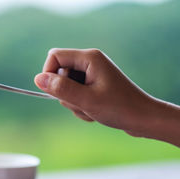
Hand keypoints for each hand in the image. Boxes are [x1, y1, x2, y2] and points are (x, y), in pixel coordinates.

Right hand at [34, 48, 179, 146]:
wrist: (143, 119)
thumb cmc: (119, 108)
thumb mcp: (86, 100)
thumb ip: (61, 88)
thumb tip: (38, 79)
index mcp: (89, 58)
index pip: (54, 57)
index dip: (48, 73)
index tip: (53, 92)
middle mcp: (89, 62)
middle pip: (59, 74)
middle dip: (65, 93)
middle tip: (83, 103)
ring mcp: (91, 74)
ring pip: (65, 87)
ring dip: (73, 103)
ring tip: (91, 109)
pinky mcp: (93, 85)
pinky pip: (75, 94)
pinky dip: (80, 106)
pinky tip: (94, 112)